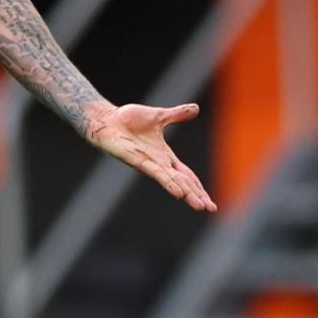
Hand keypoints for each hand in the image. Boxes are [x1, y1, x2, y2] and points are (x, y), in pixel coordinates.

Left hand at [87, 102, 216, 210]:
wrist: (106, 120)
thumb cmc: (128, 120)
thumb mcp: (159, 115)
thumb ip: (177, 115)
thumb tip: (196, 108)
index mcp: (165, 156)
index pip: (186, 175)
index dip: (198, 186)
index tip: (209, 201)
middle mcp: (159, 163)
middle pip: (183, 182)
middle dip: (197, 195)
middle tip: (211, 208)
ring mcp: (149, 164)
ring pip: (173, 182)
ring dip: (187, 194)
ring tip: (199, 206)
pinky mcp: (138, 161)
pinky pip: (157, 174)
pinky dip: (169, 183)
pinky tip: (179, 193)